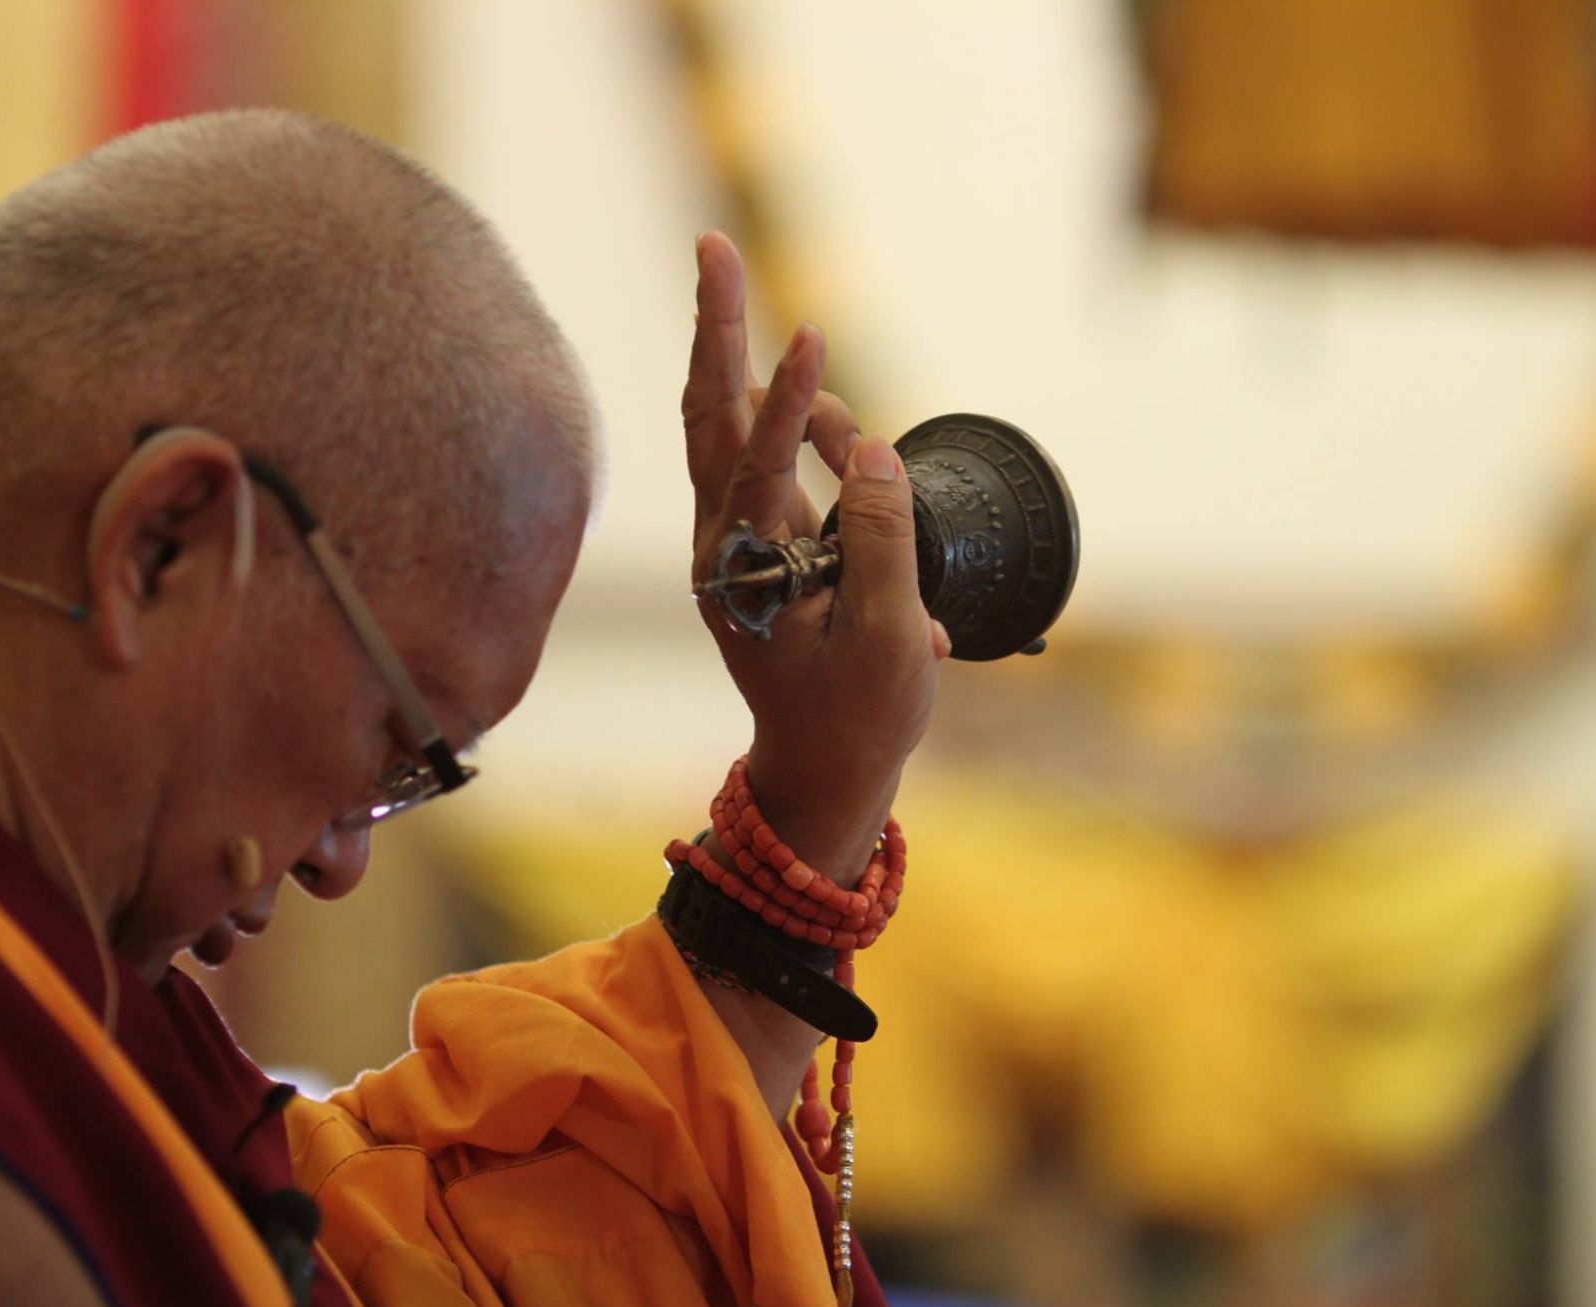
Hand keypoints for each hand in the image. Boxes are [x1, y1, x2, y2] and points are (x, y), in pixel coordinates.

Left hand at [682, 232, 947, 886]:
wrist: (823, 771)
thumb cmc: (859, 712)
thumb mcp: (888, 636)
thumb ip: (880, 536)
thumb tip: (867, 446)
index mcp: (745, 573)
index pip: (758, 466)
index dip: (789, 399)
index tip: (813, 331)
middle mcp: (720, 547)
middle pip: (708, 415)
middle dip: (715, 329)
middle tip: (711, 247)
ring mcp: (729, 543)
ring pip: (724, 431)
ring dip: (746, 366)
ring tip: (802, 341)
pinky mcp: (750, 546)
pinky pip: (759, 462)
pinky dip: (785, 423)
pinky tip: (817, 411)